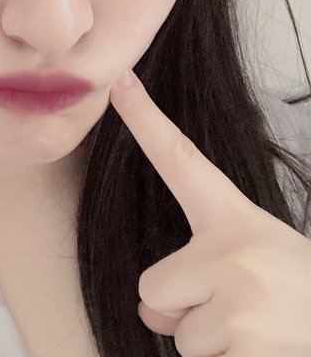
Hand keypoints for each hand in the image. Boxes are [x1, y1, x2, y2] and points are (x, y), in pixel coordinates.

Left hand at [108, 69, 310, 355]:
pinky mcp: (247, 344)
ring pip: (178, 335)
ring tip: (262, 338)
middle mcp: (236, 248)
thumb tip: (149, 311)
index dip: (145, 121)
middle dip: (185, 314)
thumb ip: (195, 277)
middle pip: (152, 289)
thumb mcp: (252, 271)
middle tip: (246, 316)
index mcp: (236, 222)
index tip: (119, 83)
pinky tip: (265, 356)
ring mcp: (242, 296)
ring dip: (212, 346)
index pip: (180, 160)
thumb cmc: (299, 303)